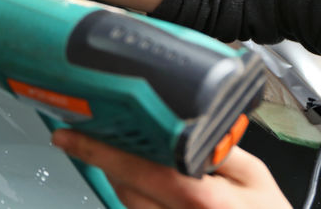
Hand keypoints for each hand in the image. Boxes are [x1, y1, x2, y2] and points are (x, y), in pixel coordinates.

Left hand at [51, 129, 290, 208]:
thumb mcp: (253, 173)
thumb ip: (214, 146)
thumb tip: (175, 120)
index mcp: (202, 200)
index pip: (137, 169)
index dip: (97, 149)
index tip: (68, 136)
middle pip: (123, 186)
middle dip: (108, 159)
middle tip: (94, 134)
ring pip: (125, 203)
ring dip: (119, 178)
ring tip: (125, 156)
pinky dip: (134, 195)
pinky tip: (144, 183)